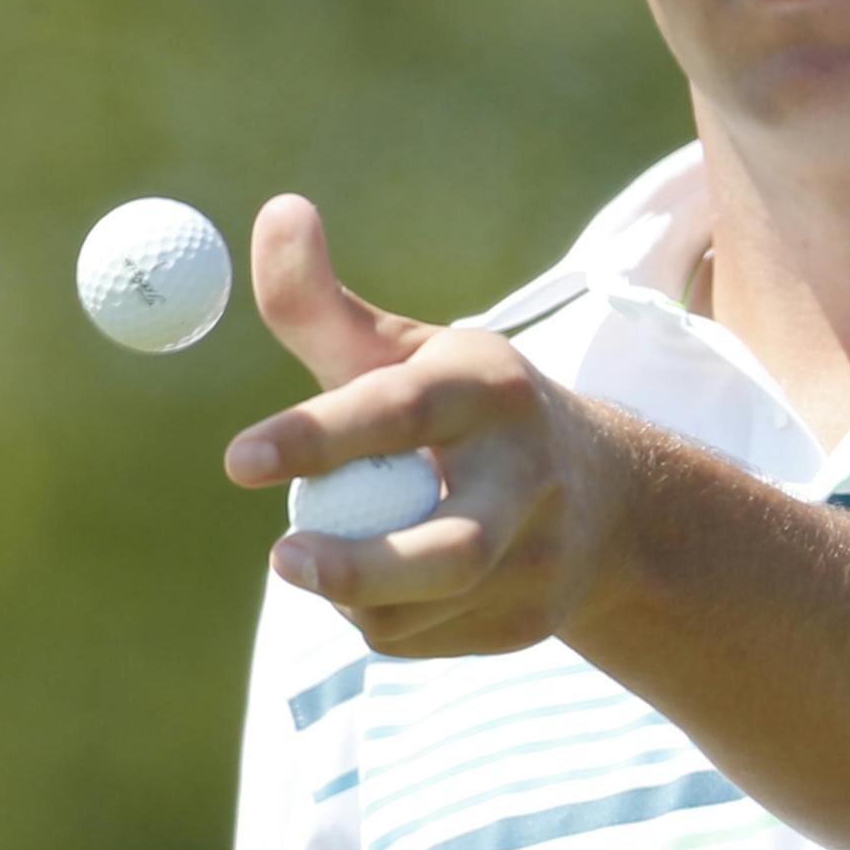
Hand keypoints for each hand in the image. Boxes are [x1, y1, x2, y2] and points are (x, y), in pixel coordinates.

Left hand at [223, 194, 634, 657]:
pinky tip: (400, 583)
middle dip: (364, 567)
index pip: (401, 412)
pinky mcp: (531, 623)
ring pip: (420, 606)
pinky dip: (382, 619)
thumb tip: (273, 207)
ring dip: (353, 592)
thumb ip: (324, 305)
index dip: (321, 435)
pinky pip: (420, 642)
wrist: (611, 496)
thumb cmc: (470, 411)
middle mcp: (527, 474)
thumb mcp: (405, 354)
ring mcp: (540, 556)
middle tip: (282, 561)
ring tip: (335, 555)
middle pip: (452, 547)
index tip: (239, 460)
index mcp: (489, 389)